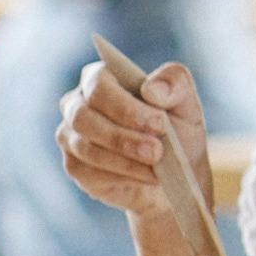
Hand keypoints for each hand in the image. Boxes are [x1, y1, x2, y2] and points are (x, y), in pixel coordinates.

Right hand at [60, 53, 208, 219]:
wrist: (176, 171)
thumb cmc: (176, 128)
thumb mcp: (185, 102)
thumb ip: (175, 82)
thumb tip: (151, 89)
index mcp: (99, 78)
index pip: (97, 85)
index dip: (125, 107)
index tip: (159, 124)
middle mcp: (76, 104)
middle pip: (83, 117)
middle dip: (122, 137)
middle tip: (157, 151)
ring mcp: (70, 136)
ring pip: (85, 147)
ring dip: (124, 159)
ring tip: (156, 166)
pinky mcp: (74, 165)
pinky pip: (87, 171)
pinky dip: (122, 175)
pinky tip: (146, 177)